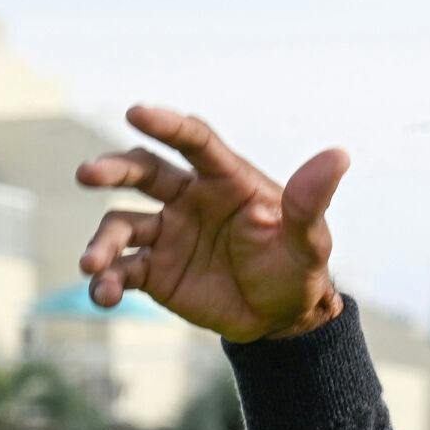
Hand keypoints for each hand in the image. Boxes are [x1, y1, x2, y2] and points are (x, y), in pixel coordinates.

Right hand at [74, 105, 349, 341]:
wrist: (281, 318)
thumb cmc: (297, 267)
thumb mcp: (309, 239)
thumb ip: (311, 200)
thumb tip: (339, 155)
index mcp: (227, 181)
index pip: (194, 142)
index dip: (167, 124)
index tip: (138, 111)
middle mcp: (189, 199)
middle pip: (143, 171)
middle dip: (113, 168)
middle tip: (89, 174)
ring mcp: (167, 233)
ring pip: (121, 223)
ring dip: (102, 241)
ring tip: (93, 263)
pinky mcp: (153, 271)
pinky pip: (121, 270)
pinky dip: (107, 281)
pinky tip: (104, 294)